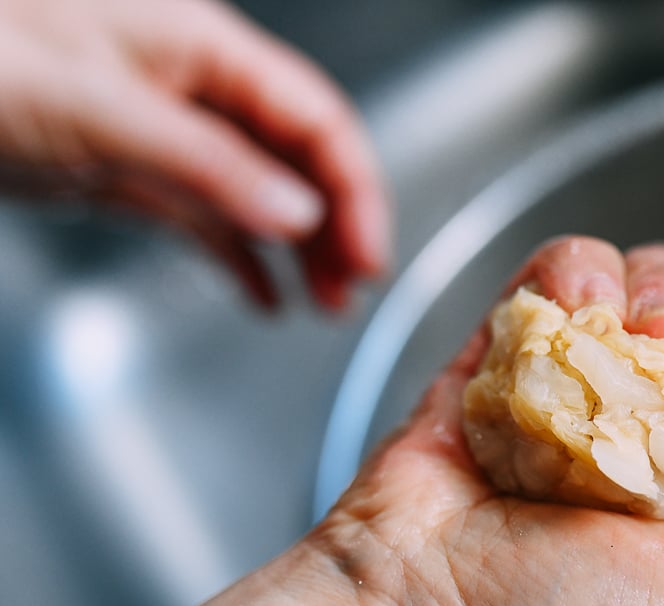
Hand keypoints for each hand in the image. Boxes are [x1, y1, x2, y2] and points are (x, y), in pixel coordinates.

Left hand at [0, 0, 388, 308]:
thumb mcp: (98, 110)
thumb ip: (207, 164)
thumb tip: (298, 215)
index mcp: (203, 47)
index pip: (317, 118)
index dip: (356, 187)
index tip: (369, 254)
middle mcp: (195, 87)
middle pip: (300, 158)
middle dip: (336, 224)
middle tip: (351, 289)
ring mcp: (165, 131)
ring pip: (260, 192)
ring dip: (299, 247)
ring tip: (322, 304)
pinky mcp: (131, 171)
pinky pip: (208, 218)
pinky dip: (240, 257)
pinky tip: (263, 296)